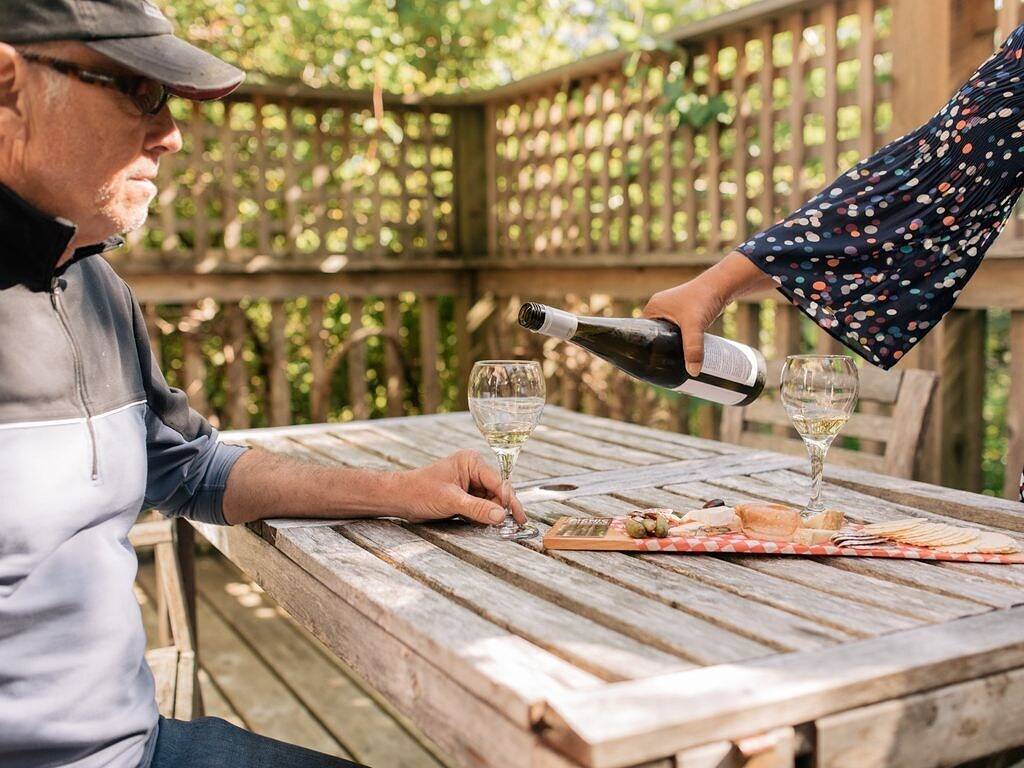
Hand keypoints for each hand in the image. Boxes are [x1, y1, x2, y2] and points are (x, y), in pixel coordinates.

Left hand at [397, 450, 525, 525]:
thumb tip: (501, 516)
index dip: (510, 500)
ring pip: (490, 501)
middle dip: (500, 509)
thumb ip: (477, 508)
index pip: (499, 482)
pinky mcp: (465, 496)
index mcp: (471, 462)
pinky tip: (481, 525)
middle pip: (497, 492)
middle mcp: (473, 470)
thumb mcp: (451, 500)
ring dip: (491, 515)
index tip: (519, 518)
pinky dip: (482, 517)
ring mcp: (469, 484)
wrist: (399, 498)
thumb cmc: (419, 491)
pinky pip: (481, 507)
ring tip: (490, 527)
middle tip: (506, 527)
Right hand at [643, 251, 774, 376]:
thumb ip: (693, 349)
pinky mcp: (684, 313)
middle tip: (662, 368)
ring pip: (666, 334)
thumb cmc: (704, 299)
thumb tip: (692, 372)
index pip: (641, 332)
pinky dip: (679, 340)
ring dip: (670, 346)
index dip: (644, 348)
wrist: (723, 285)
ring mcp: (672, 310)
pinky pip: (677, 330)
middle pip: (654, 335)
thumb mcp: (695, 326)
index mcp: (653, 308)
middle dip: (658, 350)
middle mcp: (660, 308)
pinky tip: (683, 352)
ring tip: (672, 363)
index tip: (649, 364)